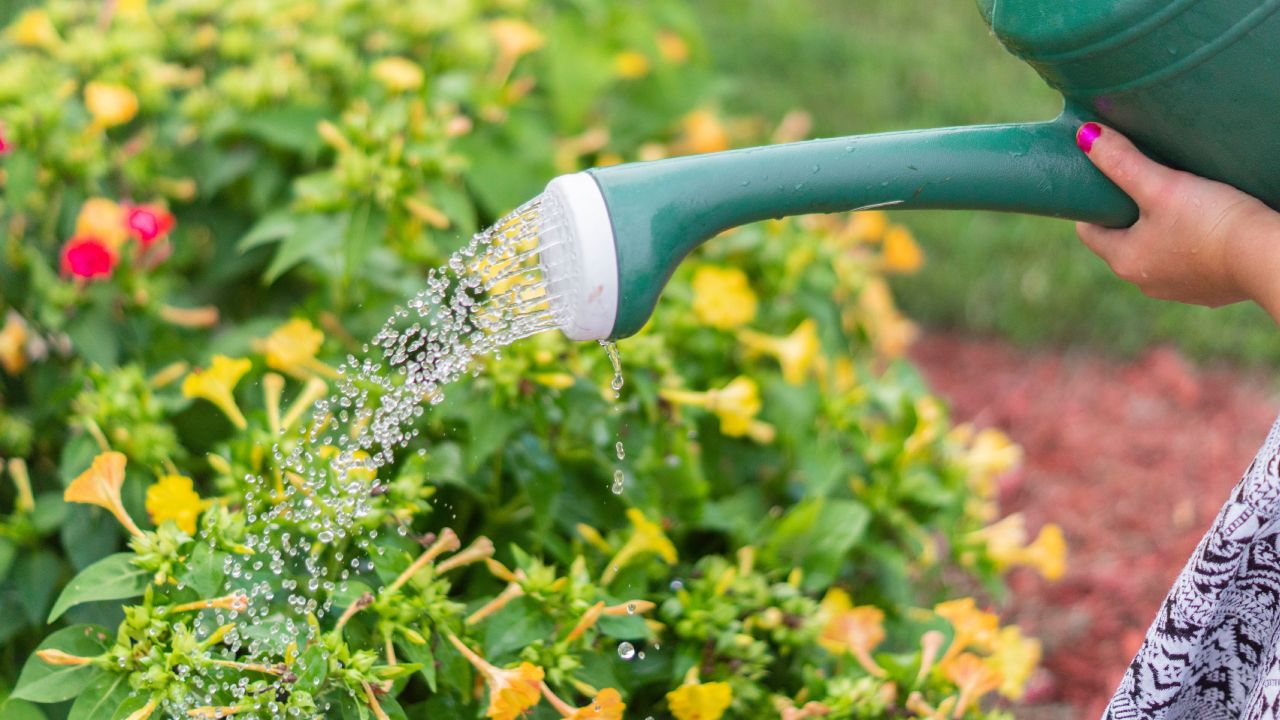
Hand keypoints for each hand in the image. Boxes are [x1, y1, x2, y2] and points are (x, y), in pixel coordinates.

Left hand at [1074, 122, 1279, 321]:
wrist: (1268, 257)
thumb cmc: (1211, 221)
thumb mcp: (1162, 186)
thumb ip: (1123, 161)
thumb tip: (1085, 135)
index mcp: (1124, 261)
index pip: (1090, 231)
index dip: (1094, 205)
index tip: (1105, 183)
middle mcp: (1144, 283)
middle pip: (1122, 242)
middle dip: (1127, 215)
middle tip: (1141, 184)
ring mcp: (1177, 290)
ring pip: (1155, 253)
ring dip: (1158, 231)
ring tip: (1174, 202)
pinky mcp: (1207, 290)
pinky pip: (1187, 263)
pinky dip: (1188, 245)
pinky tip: (1203, 226)